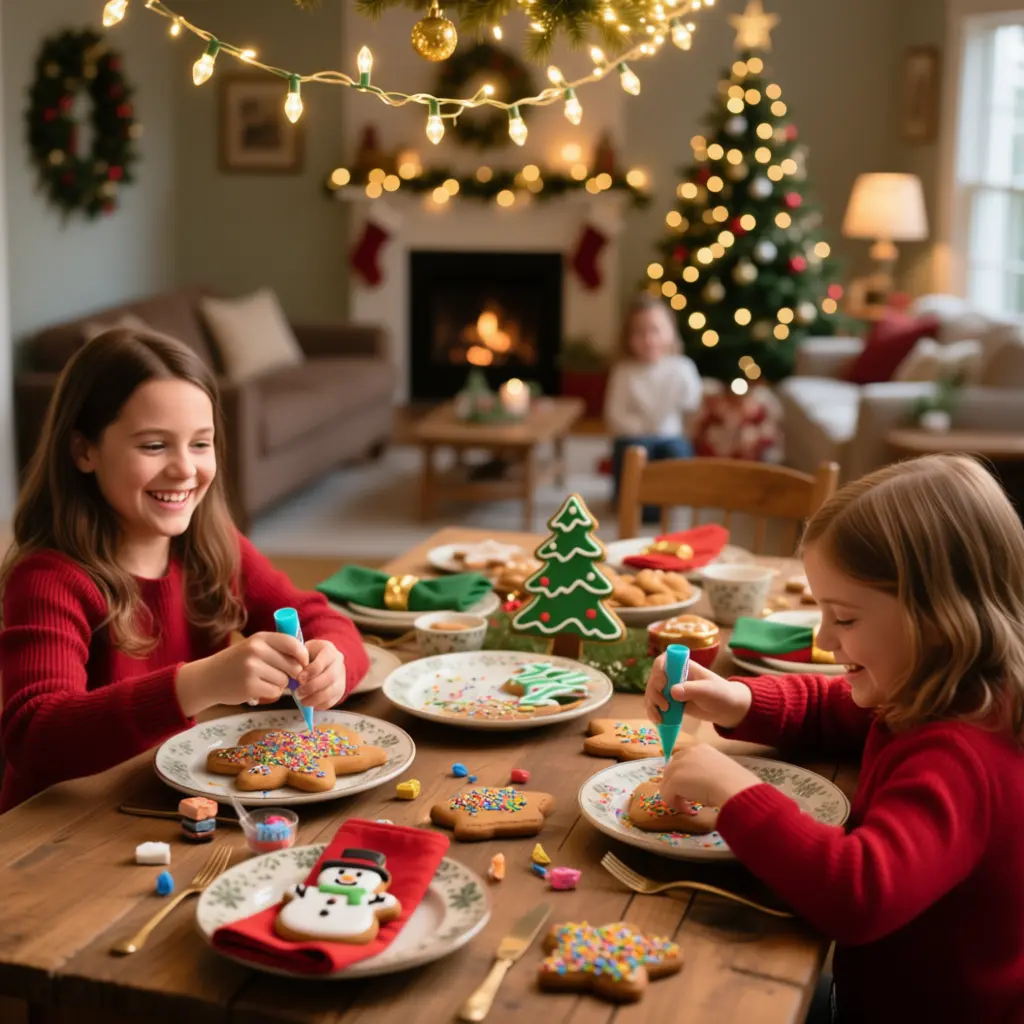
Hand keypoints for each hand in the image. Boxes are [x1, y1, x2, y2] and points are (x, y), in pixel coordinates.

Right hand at [175, 632, 308, 716]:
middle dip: (292, 673)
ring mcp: (252, 668)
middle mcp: (256, 651)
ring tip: (265, 681)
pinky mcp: (249, 686)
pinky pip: (275, 692)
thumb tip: (307, 660)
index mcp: (260, 638)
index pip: (292, 643)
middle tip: (282, 675)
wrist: (209, 678)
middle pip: (293, 665)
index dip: (303, 655)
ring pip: (285, 680)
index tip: (303, 662)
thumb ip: (277, 649)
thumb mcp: (255, 647)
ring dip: (280, 684)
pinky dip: (272, 693)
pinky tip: (260, 689)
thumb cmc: (237, 662)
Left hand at [296, 639, 346, 710]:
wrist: (321, 660)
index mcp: (329, 650)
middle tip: (297, 693)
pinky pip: (331, 701)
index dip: (310, 672)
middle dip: (312, 687)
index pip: (322, 662)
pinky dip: (318, 704)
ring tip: (301, 700)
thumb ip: (297, 660)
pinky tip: (308, 702)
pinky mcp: (340, 691)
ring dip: (314, 698)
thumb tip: (291, 673)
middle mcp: (338, 663)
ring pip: (331, 692)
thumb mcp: (302, 651)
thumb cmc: (307, 656)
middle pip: (330, 677)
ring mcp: (341, 678)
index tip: (298, 678)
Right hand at [645, 658, 751, 729]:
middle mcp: (673, 676)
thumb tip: (672, 691)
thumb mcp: (708, 691)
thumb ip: (692, 690)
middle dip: (655, 693)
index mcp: (682, 667)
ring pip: (652, 693)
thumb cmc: (720, 694)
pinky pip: (656, 706)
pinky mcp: (671, 703)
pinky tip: (658, 721)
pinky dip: (653, 713)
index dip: (658, 671)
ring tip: (660, 718)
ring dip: (652, 705)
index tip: (663, 683)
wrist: (727, 709)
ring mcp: (670, 690)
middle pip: (653, 679)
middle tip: (665, 706)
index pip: (662, 662)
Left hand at [661, 743, 761, 809]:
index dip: (685, 774)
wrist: (734, 786)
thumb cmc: (736, 781)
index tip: (691, 787)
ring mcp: (678, 766)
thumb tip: (708, 783)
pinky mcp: (674, 780)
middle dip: (676, 784)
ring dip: (676, 796)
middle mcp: (687, 753)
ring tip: (688, 806)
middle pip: (672, 769)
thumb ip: (710, 772)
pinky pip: (668, 795)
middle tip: (687, 798)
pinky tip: (688, 810)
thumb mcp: (722, 770)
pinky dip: (676, 805)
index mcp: (701, 748)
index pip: (684, 759)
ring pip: (668, 782)